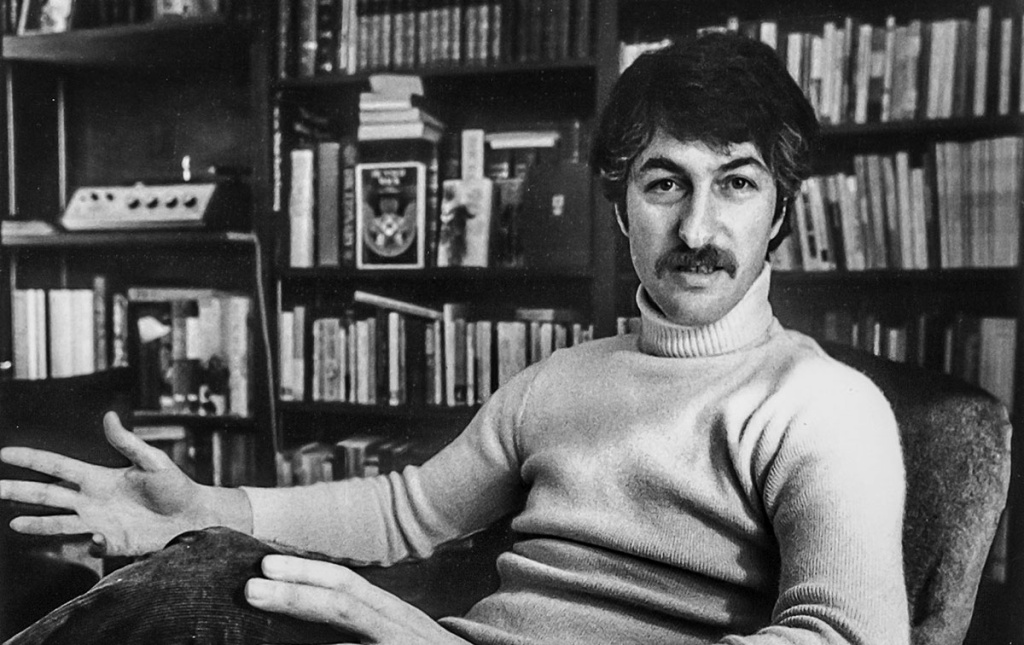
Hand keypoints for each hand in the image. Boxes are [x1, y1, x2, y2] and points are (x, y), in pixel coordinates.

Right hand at [0, 411, 249, 556]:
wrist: (194, 516)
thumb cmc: (176, 486)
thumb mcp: (153, 460)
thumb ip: (128, 442)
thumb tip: (109, 416)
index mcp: (99, 477)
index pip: (57, 466)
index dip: (32, 460)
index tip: (4, 455)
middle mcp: (92, 500)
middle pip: (48, 494)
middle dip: (19, 491)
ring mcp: (99, 522)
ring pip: (59, 522)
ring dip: (37, 524)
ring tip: (13, 524)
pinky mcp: (112, 542)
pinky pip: (91, 544)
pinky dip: (89, 541)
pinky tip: (94, 536)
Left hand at [245, 555, 470, 644]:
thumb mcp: (398, 630)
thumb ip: (359, 621)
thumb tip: (302, 609)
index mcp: (391, 614)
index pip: (347, 585)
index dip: (307, 572)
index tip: (266, 566)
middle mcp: (398, 627)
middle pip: (346, 604)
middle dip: (298, 593)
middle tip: (251, 587)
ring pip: (349, 640)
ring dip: (309, 622)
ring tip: (265, 617)